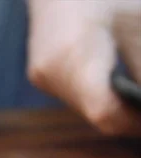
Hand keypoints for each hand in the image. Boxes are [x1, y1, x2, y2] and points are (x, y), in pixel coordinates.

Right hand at [27, 0, 140, 135]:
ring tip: (135, 99)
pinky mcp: (39, 75)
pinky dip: (95, 96)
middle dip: (127, 116)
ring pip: (83, 109)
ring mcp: (41, 75)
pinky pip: (72, 98)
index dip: (134, 122)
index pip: (103, 110)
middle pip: (94, 113)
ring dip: (111, 108)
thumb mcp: (136, 22)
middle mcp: (50, 70)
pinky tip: (113, 85)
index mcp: (74, 52)